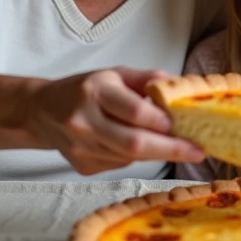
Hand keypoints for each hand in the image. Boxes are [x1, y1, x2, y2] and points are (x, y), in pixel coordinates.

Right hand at [29, 67, 205, 174]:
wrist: (42, 112)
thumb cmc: (85, 89)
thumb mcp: (114, 73)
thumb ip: (145, 78)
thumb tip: (177, 85)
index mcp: (94, 92)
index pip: (133, 111)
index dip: (160, 121)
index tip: (185, 125)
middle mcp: (84, 122)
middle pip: (134, 143)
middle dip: (170, 149)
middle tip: (198, 151)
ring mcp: (81, 148)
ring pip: (130, 157)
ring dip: (156, 152)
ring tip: (175, 145)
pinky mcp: (82, 166)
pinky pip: (120, 164)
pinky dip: (135, 156)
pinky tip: (135, 145)